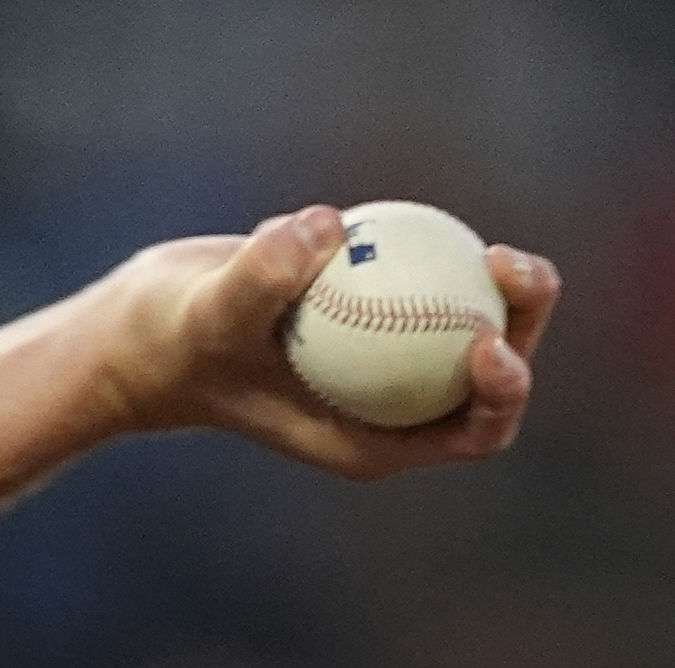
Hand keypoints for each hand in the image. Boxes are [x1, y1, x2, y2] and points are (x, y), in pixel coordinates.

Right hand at [89, 207, 560, 477]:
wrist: (150, 323)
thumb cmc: (175, 341)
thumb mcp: (207, 317)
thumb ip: (261, 279)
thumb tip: (326, 225)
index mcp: (375, 437)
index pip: (471, 429)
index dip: (504, 391)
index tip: (486, 342)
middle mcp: (394, 400)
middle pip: (493, 369)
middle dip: (524, 321)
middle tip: (506, 266)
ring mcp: (392, 351)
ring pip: (474, 314)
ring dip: (500, 282)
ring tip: (489, 248)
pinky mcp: (382, 303)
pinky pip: (432, 272)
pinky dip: (432, 246)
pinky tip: (433, 223)